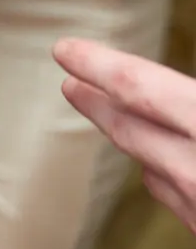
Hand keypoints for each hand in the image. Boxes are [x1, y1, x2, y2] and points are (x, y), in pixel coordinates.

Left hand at [56, 38, 195, 232]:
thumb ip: (190, 96)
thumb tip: (172, 86)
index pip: (139, 87)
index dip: (98, 64)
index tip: (64, 49)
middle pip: (130, 130)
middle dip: (97, 102)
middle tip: (70, 83)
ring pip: (152, 167)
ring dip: (128, 137)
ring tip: (112, 115)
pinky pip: (179, 198)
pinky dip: (165, 172)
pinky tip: (162, 163)